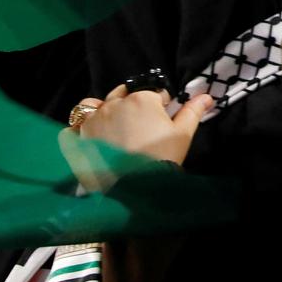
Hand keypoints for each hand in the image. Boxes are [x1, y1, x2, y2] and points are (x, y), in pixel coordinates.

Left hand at [77, 85, 211, 166]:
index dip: (162, 106)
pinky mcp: (79, 136)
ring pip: (96, 104)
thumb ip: (192, 112)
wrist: (130, 188)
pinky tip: (89, 136)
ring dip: (104, 109)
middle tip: (140, 126)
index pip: (156, 93)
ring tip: (113, 127)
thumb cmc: (160, 158)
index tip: (163, 122)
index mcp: (142, 98)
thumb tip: (207, 96)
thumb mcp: (182, 135)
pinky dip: (79, 127)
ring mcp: (93, 118)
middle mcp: (115, 102)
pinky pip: (74, 125)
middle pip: (125, 93)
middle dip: (133, 103)